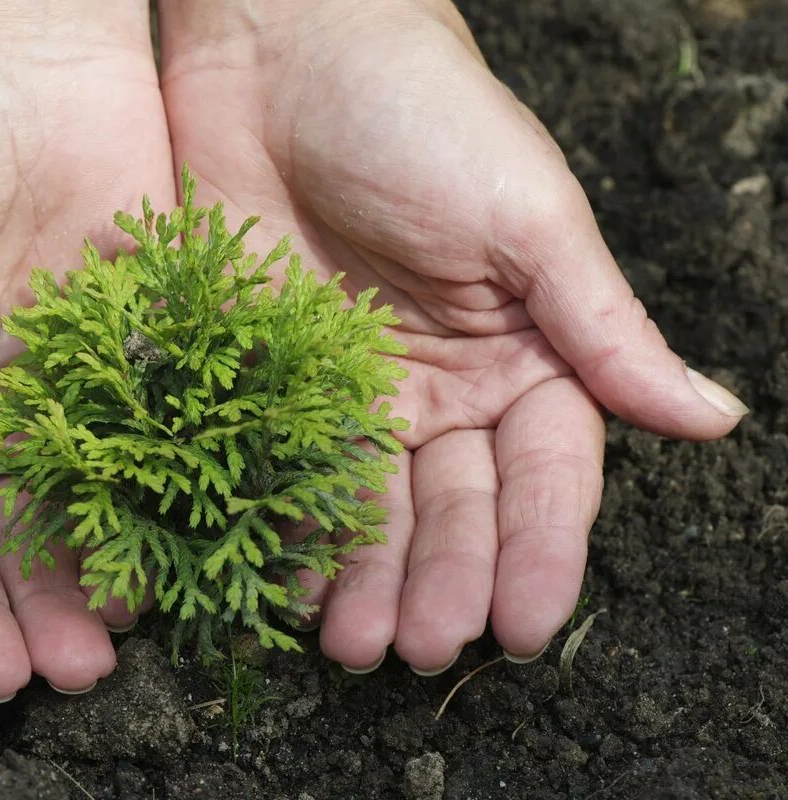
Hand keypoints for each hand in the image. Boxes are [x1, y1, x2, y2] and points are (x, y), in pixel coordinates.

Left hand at [159, 0, 746, 672]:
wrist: (283, 52)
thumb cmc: (424, 112)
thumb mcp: (530, 218)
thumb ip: (603, 329)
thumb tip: (713, 419)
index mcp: (526, 351)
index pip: (546, 472)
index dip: (541, 549)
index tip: (526, 624)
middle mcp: (445, 385)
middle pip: (453, 507)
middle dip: (442, 580)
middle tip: (422, 648)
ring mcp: (354, 388)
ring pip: (369, 507)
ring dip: (364, 580)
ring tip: (348, 646)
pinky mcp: (273, 377)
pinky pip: (285, 467)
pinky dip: (285, 527)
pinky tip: (281, 585)